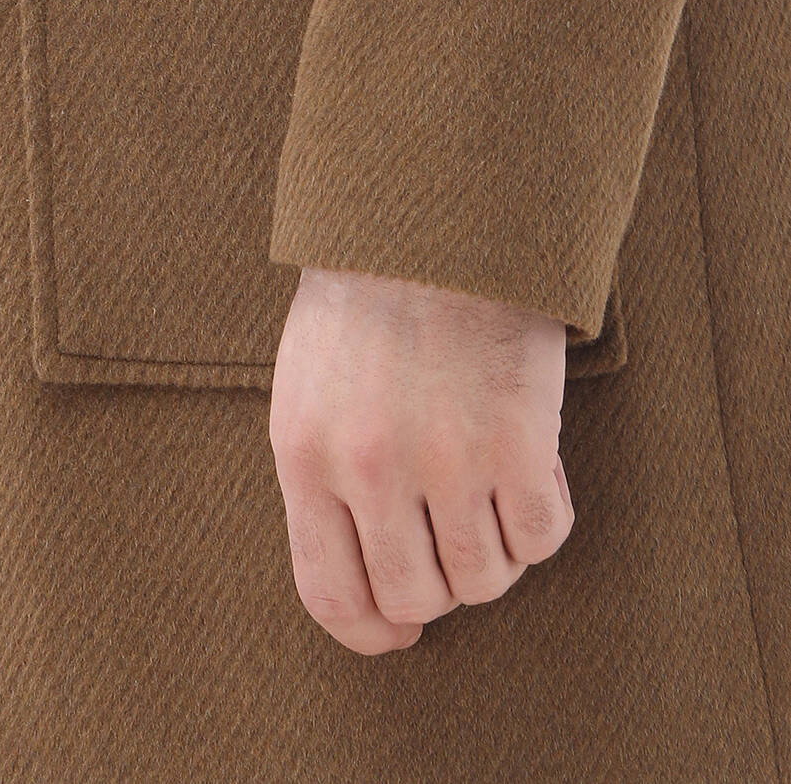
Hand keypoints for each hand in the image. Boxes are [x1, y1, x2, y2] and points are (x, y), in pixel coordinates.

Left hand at [269, 266, 572, 654]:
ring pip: (484, 579)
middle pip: (414, 599)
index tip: (398, 634)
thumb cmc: (370, 288)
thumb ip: (323, 470)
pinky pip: (541, 537)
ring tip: (493, 489)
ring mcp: (444, 460)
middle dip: (439, 586)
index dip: (369, 632)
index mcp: (305, 453)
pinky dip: (543, 516)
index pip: (330, 591)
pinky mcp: (517, 442)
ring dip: (494, 549)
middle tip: (456, 542)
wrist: (439, 212)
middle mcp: (369, 470)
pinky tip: (533, 465)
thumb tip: (359, 567)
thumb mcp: (310, 377)